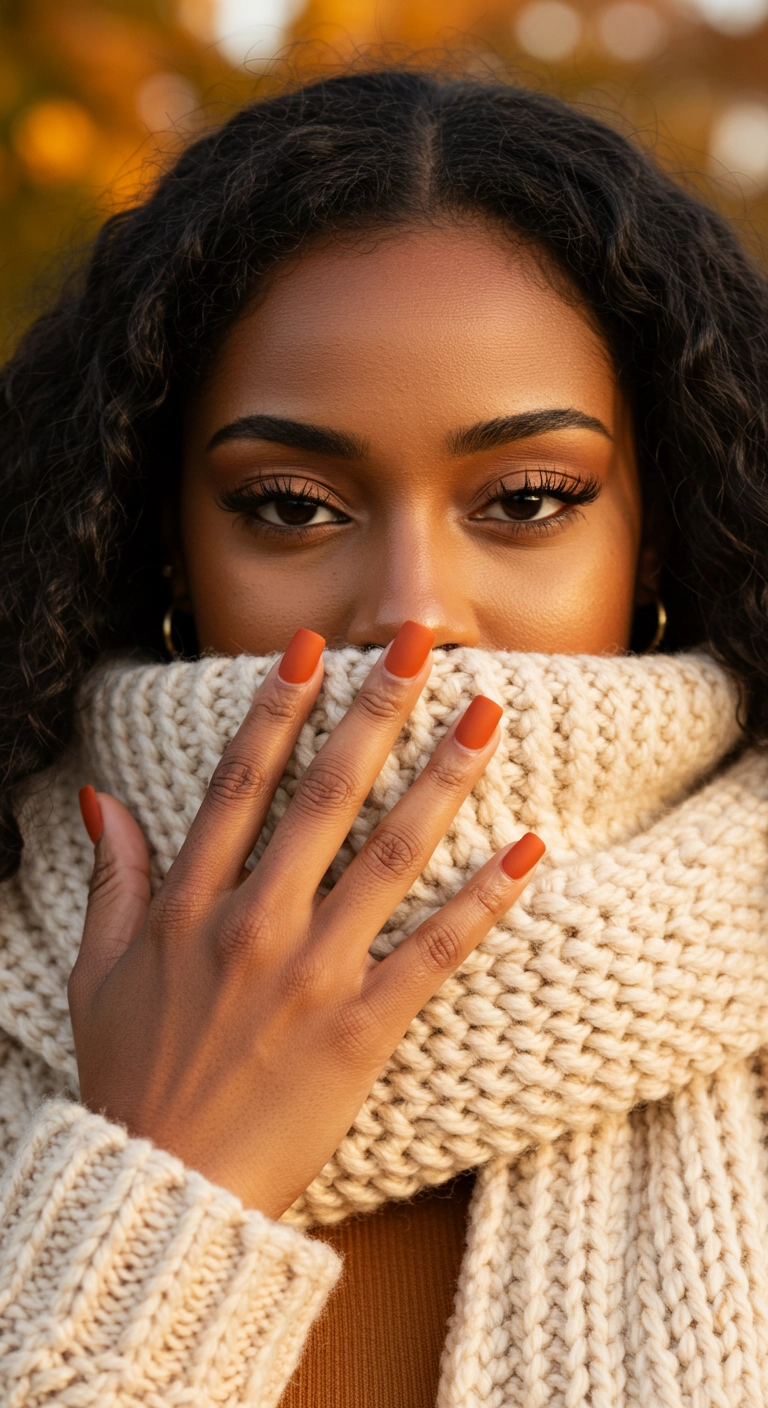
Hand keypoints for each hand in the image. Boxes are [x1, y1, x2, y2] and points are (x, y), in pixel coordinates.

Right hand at [69, 623, 544, 1219]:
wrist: (161, 1191)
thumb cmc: (129, 1080)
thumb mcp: (99, 972)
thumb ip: (112, 878)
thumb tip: (100, 796)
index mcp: (192, 907)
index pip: (241, 784)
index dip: (278, 708)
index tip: (312, 647)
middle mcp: (255, 925)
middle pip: (326, 796)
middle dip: (375, 711)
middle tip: (419, 644)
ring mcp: (311, 975)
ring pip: (389, 856)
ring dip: (442, 780)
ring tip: (487, 718)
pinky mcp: (361, 1030)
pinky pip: (434, 951)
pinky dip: (485, 899)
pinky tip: (530, 850)